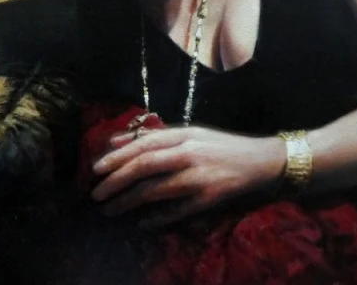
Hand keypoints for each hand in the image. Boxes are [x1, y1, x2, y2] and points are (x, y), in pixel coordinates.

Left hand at [90, 126, 285, 227]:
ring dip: (129, 201)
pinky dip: (158, 218)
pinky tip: (142, 223)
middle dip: (116, 180)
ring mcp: (199, 176)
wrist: (261, 160)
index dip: (117, 157)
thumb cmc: (220, 146)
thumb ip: (154, 137)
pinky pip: (177, 211)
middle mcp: (188, 153)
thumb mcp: (188, 133)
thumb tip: (115, 141)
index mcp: (182, 134)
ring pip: (156, 190)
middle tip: (96, 194)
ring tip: (110, 209)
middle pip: (144, 166)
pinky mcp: (209, 198)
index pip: (142, 144)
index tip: (95, 170)